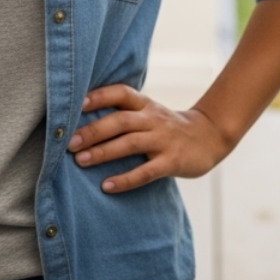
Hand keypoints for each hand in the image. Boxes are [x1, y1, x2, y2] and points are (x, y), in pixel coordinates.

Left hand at [68, 84, 233, 192]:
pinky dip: (125, 179)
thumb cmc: (168, 127)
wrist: (210, 137)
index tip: (77, 104)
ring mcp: (163, 140)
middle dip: (93, 131)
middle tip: (69, 142)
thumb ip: (124, 114)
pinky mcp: (172, 161)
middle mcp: (153, 119)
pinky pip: (146, 171)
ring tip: (80, 161)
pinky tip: (107, 186)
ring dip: (103, 152)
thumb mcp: (149, 113)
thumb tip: (81, 121)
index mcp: (145, 105)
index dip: (99, 96)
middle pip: (120, 121)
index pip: (121, 93)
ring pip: (130, 144)